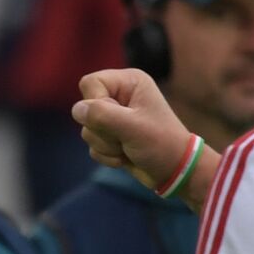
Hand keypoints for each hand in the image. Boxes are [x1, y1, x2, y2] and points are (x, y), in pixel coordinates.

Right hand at [72, 69, 190, 190]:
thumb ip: (102, 114)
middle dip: (102, 130)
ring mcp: (114, 117)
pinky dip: (106, 155)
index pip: (90, 83)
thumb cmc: (161, 144)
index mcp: (129, 82)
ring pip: (87, 129)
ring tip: (128, 148)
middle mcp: (120, 96)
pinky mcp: (110, 136)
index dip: (95, 103)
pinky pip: (91, 145)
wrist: (176, 171)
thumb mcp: (133, 127)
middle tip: (125, 137)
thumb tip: (77, 109)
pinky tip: (125, 156)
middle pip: (85, 108)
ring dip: (106, 145)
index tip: (114, 119)